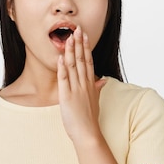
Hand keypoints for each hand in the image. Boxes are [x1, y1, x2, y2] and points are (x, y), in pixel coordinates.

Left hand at [57, 26, 107, 142]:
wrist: (88, 134)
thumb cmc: (90, 120)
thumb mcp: (96, 102)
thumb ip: (97, 89)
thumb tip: (103, 80)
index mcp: (90, 85)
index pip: (88, 61)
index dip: (86, 47)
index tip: (84, 35)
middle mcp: (84, 84)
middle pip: (82, 60)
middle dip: (79, 43)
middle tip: (77, 29)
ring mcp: (76, 90)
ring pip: (73, 66)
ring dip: (70, 51)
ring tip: (68, 37)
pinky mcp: (67, 97)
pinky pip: (64, 79)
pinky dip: (62, 68)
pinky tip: (60, 57)